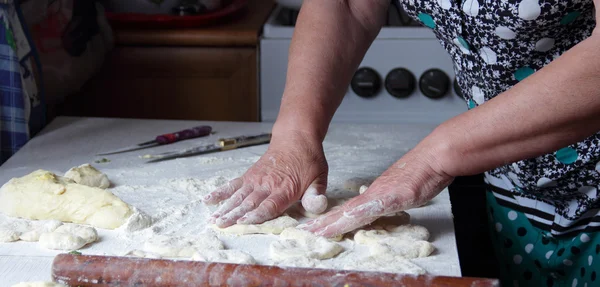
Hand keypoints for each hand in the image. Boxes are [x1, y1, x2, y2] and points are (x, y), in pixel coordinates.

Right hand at [202, 131, 328, 227]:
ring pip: (238, 196)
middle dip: (234, 215)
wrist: (296, 136)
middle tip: (220, 225)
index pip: (269, 205)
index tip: (243, 221)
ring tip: (213, 219)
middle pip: (249, 203)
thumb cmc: (309, 159)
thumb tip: (317, 206)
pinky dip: (220, 192)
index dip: (256, 215)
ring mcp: (256, 179)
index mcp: (285, 189)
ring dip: (225, 208)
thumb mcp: (320, 176)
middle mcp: (267, 185)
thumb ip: (316, 194)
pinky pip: (233, 184)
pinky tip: (208, 200)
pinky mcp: (250, 175)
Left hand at [298, 144, 453, 237]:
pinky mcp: (392, 196)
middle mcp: (373, 194)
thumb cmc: (420, 173)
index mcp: (373, 194)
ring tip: (317, 231)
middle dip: (324, 222)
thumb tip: (378, 208)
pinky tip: (346, 220)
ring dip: (334, 222)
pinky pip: (371, 208)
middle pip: (344, 212)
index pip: (348, 210)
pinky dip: (357, 215)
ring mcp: (381, 194)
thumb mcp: (400, 191)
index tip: (317, 226)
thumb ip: (388, 200)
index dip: (331, 219)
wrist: (433, 158)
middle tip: (306, 230)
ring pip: (352, 211)